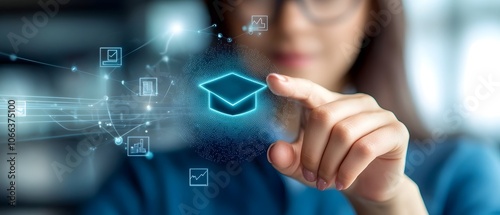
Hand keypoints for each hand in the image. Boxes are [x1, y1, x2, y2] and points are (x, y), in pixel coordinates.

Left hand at [266, 73, 409, 201]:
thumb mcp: (304, 168)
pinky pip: (365, 148)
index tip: (271, 81)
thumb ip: (287, 159)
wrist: (369, 187)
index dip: (292, 86)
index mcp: (331, 103)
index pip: (309, 90)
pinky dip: (348, 170)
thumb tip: (274, 151)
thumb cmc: (333, 168)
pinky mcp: (396, 131)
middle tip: (311, 177)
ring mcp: (379, 114)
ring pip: (344, 133)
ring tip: (325, 182)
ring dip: (329, 164)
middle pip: (324, 117)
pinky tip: (342, 182)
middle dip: (312, 153)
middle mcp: (356, 102)